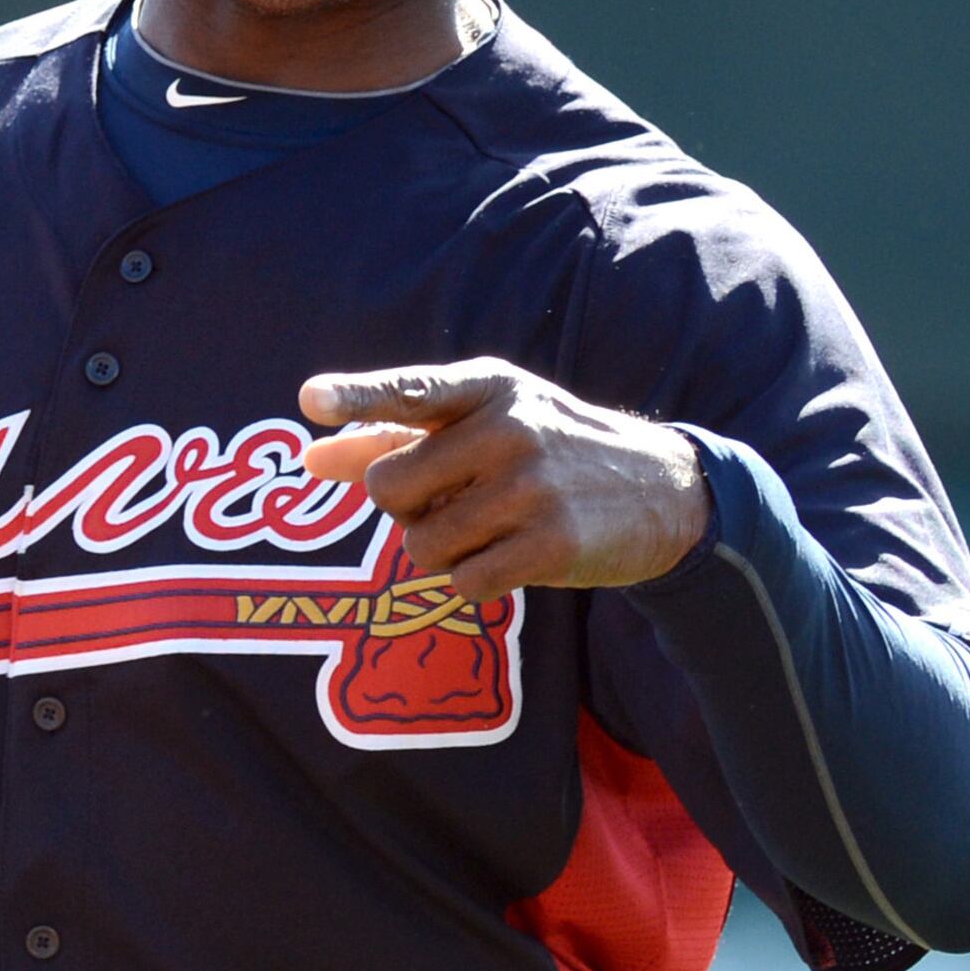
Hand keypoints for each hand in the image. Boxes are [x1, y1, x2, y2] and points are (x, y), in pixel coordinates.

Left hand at [298, 360, 708, 602]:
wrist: (660, 491)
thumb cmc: (548, 451)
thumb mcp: (483, 424)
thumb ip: (394, 436)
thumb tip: (310, 457)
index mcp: (490, 387)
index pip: (412, 391)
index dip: (357, 397)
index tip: (309, 399)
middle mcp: (510, 429)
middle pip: (390, 487)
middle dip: (405, 508)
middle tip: (449, 502)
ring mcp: (532, 487)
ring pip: (421, 544)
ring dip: (441, 551)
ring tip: (489, 529)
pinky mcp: (551, 544)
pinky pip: (462, 583)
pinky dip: (474, 581)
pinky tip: (511, 557)